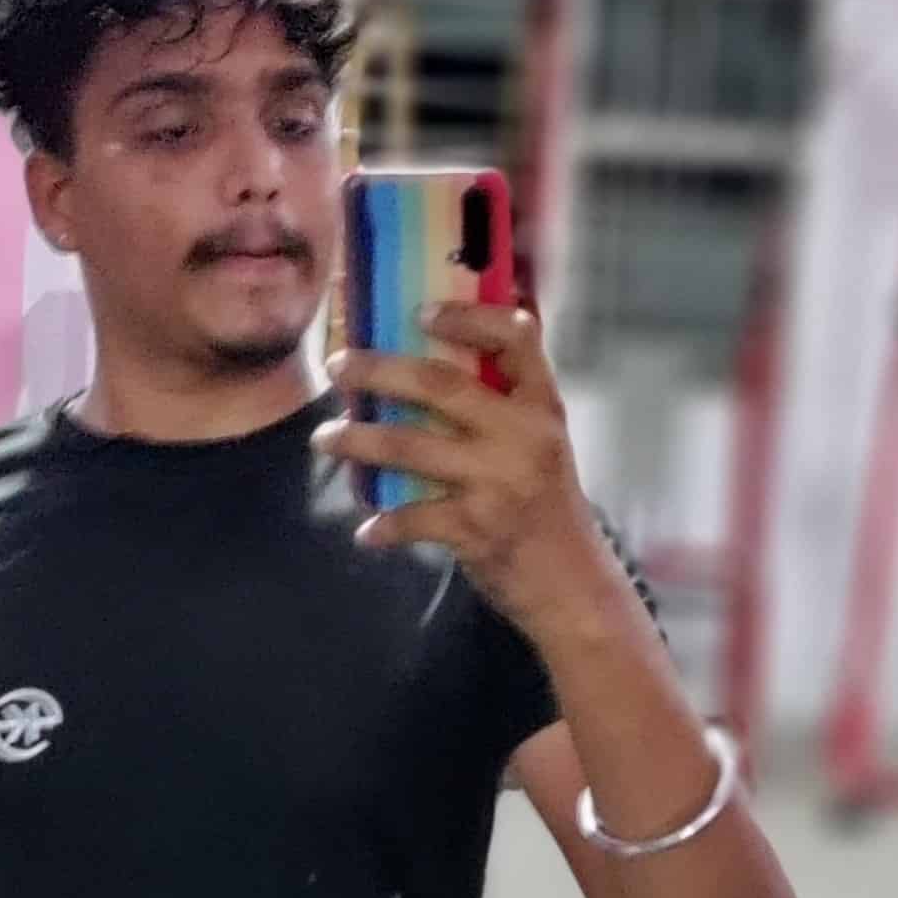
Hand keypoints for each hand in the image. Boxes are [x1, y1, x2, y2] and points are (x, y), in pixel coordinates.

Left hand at [328, 306, 613, 639]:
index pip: (515, 337)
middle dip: (378, 370)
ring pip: (410, 446)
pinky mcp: (476, 529)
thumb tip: (433, 367)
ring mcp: (498, 482)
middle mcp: (522, 436)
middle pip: (440, 385)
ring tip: (324, 438)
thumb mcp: (541, 445)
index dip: (467, 317)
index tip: (420, 313)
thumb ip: (503, 407)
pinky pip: (413, 519)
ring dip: (358, 441)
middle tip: (336, 366)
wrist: (573, 584)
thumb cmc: (548, 510)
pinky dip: (383, 526)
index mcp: (541, 406)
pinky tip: (365, 530)